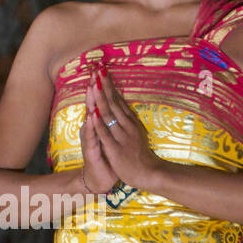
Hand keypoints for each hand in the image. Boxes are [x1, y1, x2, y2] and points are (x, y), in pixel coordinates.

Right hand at [79, 67, 118, 192]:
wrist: (100, 178)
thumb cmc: (106, 156)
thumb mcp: (110, 135)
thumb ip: (110, 120)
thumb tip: (115, 103)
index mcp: (98, 124)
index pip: (98, 101)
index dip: (99, 86)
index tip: (100, 69)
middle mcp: (91, 129)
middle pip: (92, 105)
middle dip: (93, 89)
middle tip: (94, 72)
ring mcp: (90, 139)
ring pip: (90, 118)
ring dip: (90, 102)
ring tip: (91, 87)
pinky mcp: (91, 150)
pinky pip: (91, 136)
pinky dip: (92, 125)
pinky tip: (91, 115)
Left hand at [89, 66, 161, 190]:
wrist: (149, 173)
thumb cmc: (140, 153)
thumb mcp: (135, 131)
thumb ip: (127, 118)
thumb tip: (121, 101)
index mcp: (130, 121)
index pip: (117, 98)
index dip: (108, 84)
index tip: (101, 69)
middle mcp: (127, 125)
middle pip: (112, 102)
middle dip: (103, 85)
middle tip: (97, 69)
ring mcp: (121, 136)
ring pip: (109, 115)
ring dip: (100, 99)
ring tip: (93, 84)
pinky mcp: (115, 149)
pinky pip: (106, 134)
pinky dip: (99, 123)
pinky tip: (93, 113)